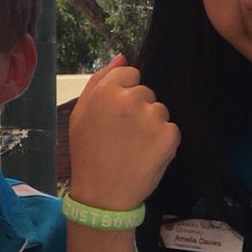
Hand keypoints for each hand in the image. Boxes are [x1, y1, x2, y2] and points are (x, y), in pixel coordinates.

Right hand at [68, 55, 179, 209]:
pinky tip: (146, 155)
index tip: (115, 117)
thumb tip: (122, 56)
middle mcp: (131, 98)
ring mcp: (152, 116)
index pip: (129, 74)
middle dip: (138, 109)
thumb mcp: (80, 113)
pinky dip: (163, 142)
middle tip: (122, 136)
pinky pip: (171, 129)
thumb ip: (99, 80)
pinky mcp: (169, 135)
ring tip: (134, 147)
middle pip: (145, 92)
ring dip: (152, 125)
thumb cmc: (88, 153)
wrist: (103, 195)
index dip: (122, 95)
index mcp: (106, 90)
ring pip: (160, 110)